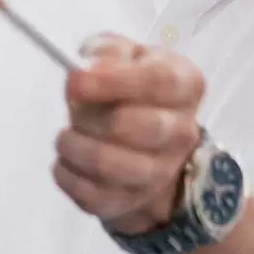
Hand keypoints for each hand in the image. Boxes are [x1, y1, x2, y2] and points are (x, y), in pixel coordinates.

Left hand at [54, 33, 205, 235]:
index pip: (161, 82)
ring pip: (115, 167)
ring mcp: (160, 172)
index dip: (115, 82)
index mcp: (186, 85)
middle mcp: (183, 131)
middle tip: (74, 110)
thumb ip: (108, 53)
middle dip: (96, 117)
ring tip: (66, 137)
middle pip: (145, 128)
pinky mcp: (130, 201)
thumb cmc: (131, 88)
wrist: (141, 139)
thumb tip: (88, 70)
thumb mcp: (125, 56)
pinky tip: (67, 160)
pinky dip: (67, 175)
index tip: (75, 81)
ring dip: (76, 148)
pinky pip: (92, 195)